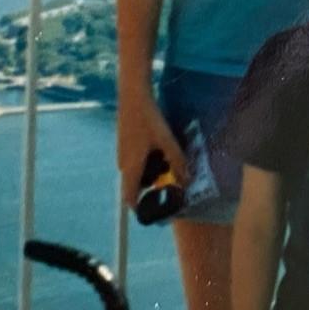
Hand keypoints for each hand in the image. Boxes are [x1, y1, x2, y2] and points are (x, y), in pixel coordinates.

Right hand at [116, 91, 184, 207]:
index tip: (154, 212)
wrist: (133, 97)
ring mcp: (121, 154)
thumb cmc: (149, 120)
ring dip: (148, 176)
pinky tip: (159, 151)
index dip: (140, 209)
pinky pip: (134, 163)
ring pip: (134, 174)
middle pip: (134, 187)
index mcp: (131, 168)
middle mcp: (123, 164)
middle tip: (168, 188)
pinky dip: (145, 164)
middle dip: (150, 190)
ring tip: (166, 167)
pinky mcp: (124, 145)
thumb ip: (178, 162)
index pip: (130, 199)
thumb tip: (187, 181)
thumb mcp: (168, 142)